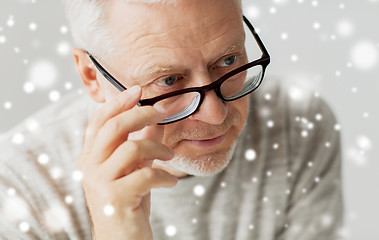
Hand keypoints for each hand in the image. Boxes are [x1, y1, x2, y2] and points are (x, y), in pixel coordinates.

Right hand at [77, 86, 177, 239]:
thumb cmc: (129, 202)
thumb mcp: (135, 168)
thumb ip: (143, 143)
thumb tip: (159, 118)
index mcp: (91, 156)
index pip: (99, 120)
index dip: (118, 102)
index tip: (138, 89)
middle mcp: (90, 166)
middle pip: (114, 127)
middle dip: (141, 114)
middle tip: (162, 112)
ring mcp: (100, 182)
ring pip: (132, 149)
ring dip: (158, 149)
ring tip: (170, 157)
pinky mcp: (115, 198)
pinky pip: (146, 175)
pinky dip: (164, 176)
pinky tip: (170, 182)